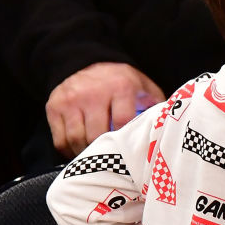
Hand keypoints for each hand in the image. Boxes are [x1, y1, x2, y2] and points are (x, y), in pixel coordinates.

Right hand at [46, 61, 162, 158]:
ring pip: (76, 140)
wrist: (88, 62)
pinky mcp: (54, 106)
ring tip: (97, 159)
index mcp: (120, 87)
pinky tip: (80, 152)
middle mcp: (92, 92)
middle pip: (96, 135)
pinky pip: (60, 139)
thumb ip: (157, 108)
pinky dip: (69, 152)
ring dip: (86, 155)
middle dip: (105, 152)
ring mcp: (70, 99)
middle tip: (113, 161)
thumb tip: (171, 132)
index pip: (122, 122)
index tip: (130, 152)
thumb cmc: (122, 83)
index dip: (126, 142)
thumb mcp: (144, 88)